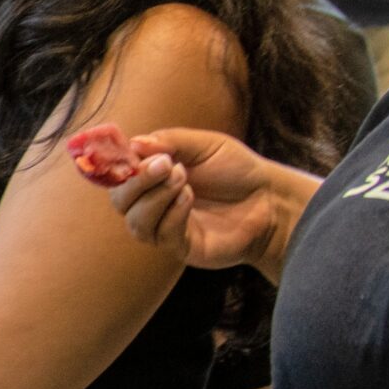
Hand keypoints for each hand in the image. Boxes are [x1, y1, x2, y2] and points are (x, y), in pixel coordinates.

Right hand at [106, 128, 288, 272]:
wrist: (271, 199)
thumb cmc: (238, 170)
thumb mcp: (206, 145)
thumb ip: (171, 141)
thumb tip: (134, 143)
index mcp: (152, 177)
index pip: (117, 175)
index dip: (118, 165)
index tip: (135, 152)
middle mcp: (152, 204)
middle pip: (119, 200)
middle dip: (137, 181)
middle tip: (167, 165)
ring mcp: (165, 227)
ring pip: (135, 221)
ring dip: (155, 198)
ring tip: (185, 180)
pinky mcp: (181, 247)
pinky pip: (160, 235)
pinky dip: (171, 214)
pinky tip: (190, 198)